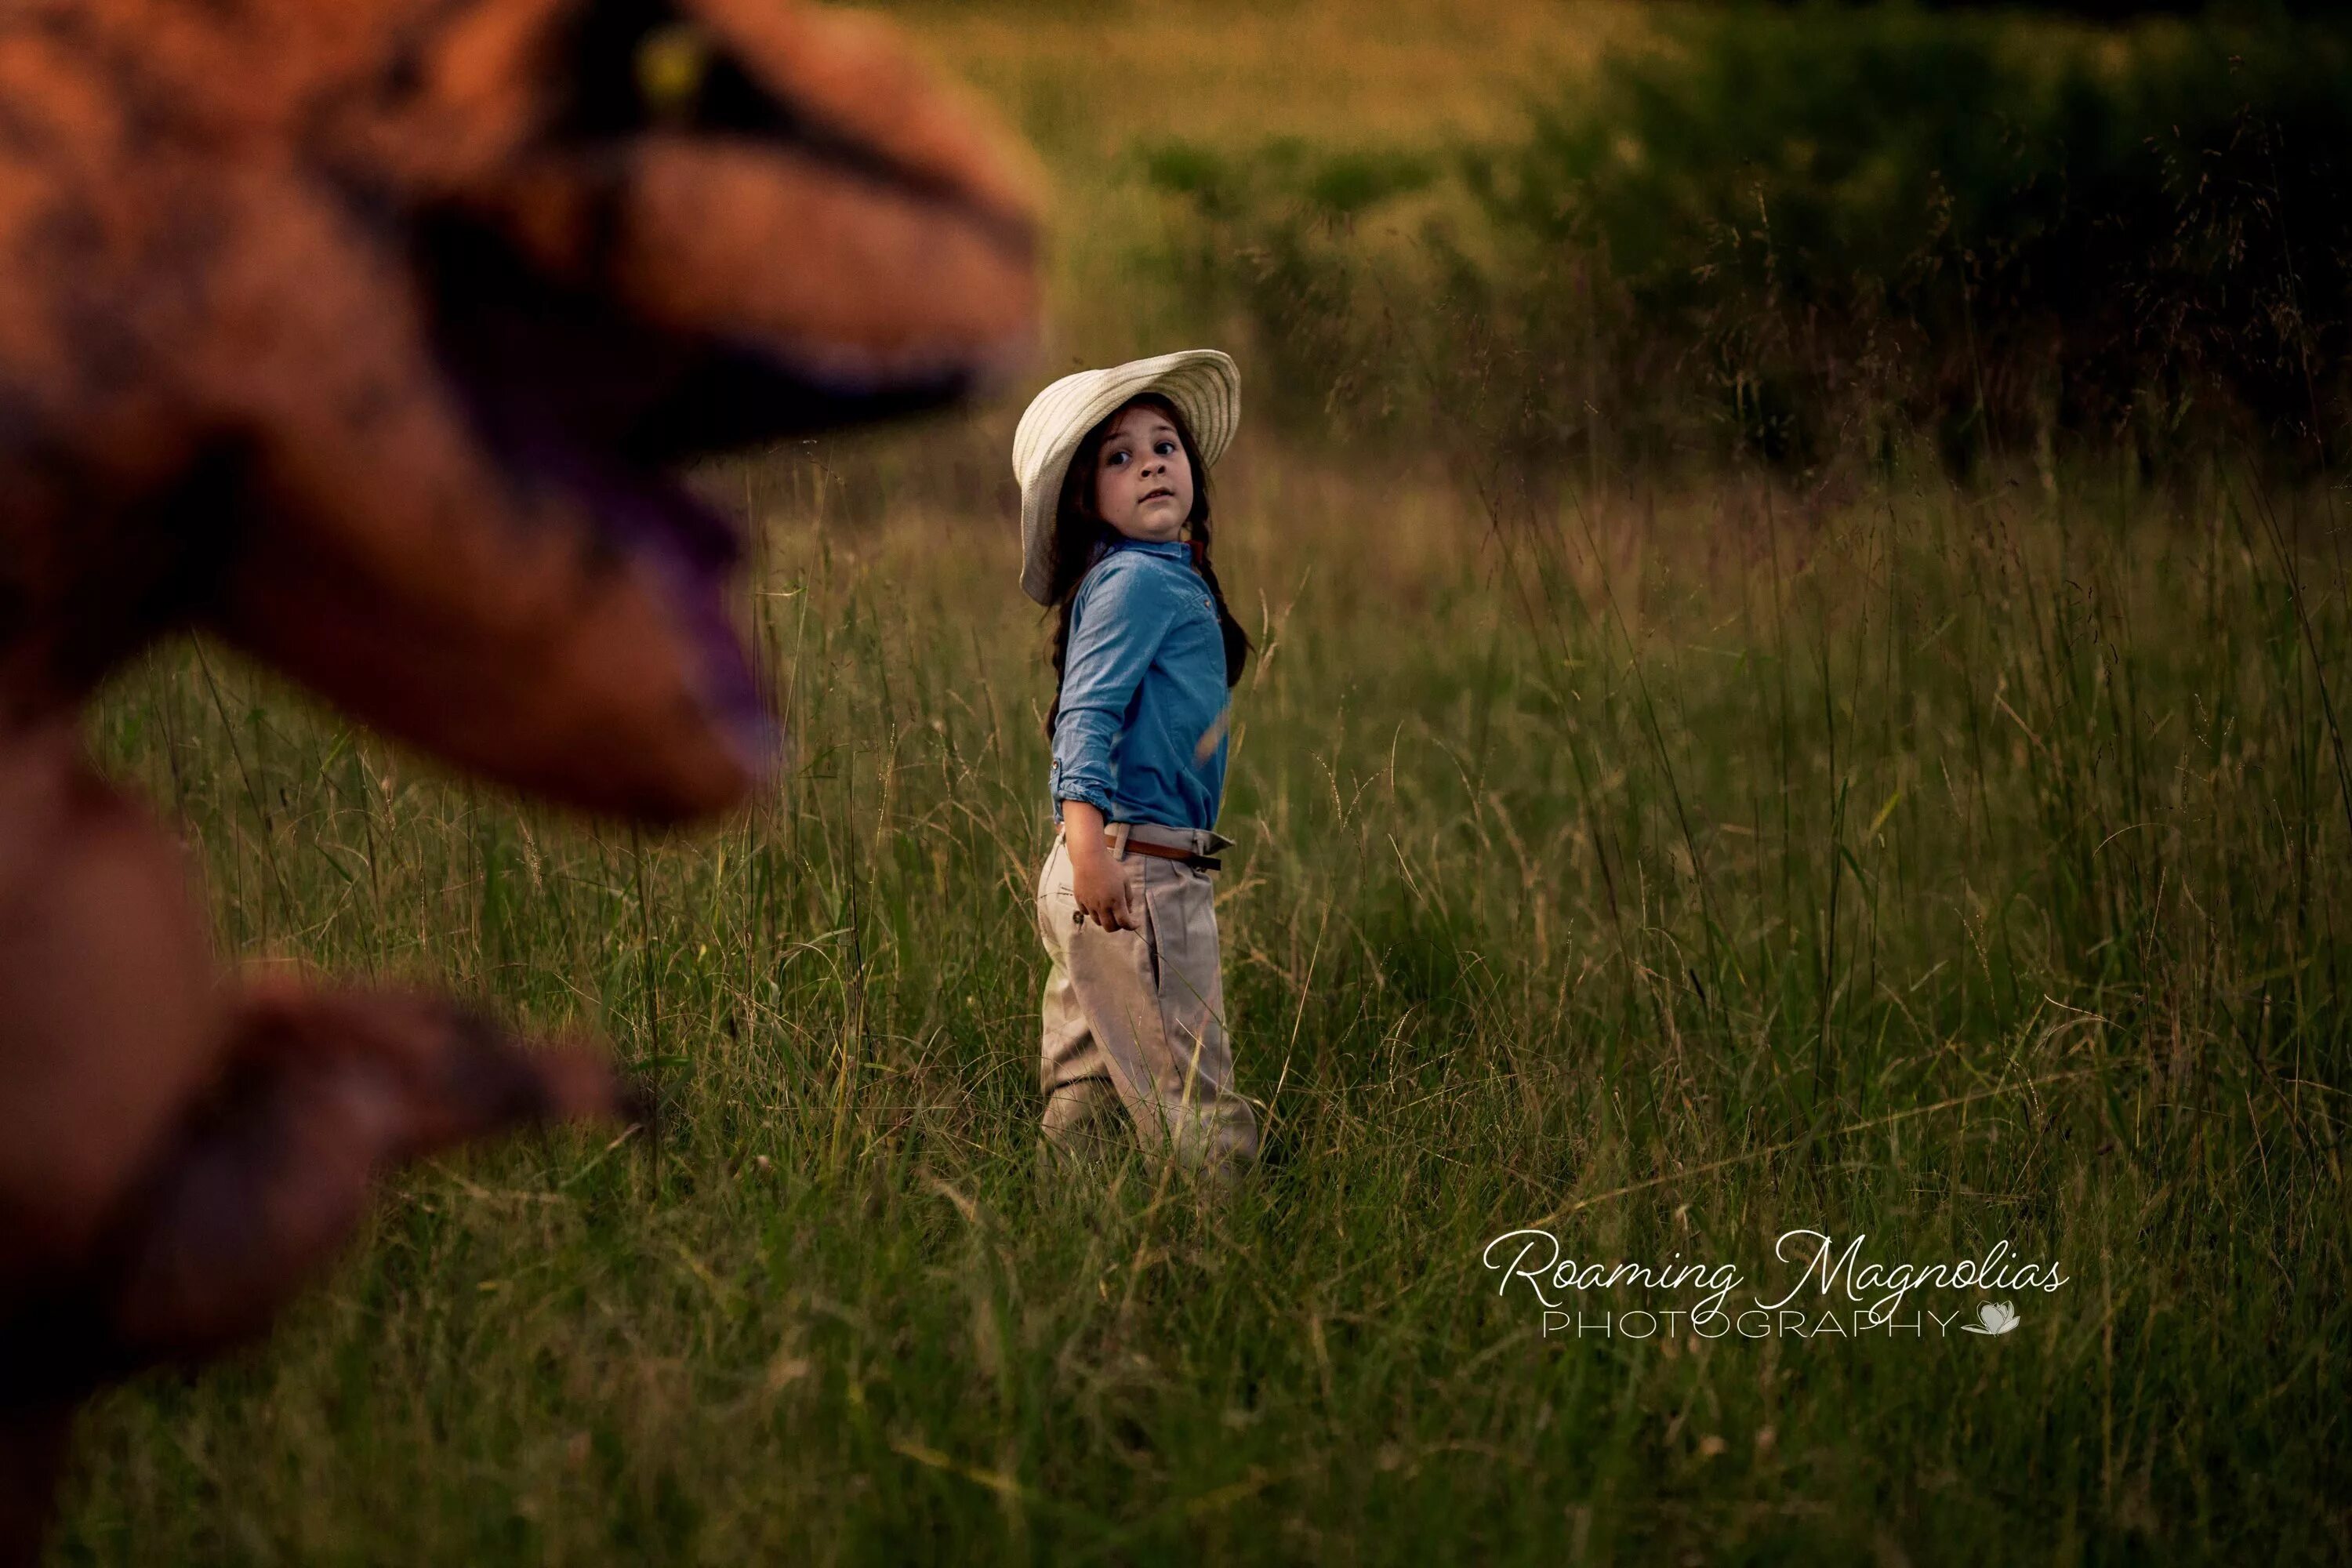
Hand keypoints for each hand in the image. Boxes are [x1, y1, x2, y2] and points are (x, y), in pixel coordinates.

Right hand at [1059, 801, 1136, 930]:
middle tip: (1121, 920)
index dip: (1132, 926)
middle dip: (1118, 927)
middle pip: (1110, 928)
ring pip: (1098, 922)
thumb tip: (1129, 911)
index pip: (1124, 923)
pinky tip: (1097, 904)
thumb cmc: (1110, 867)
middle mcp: (1102, 906)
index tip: (1135, 923)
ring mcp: (1090, 904)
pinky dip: (1093, 913)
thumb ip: (1128, 897)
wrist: (1089, 858)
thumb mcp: (1125, 880)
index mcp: (1116, 901)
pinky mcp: (1080, 900)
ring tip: (1109, 911)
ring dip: (1105, 920)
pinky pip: (1086, 913)